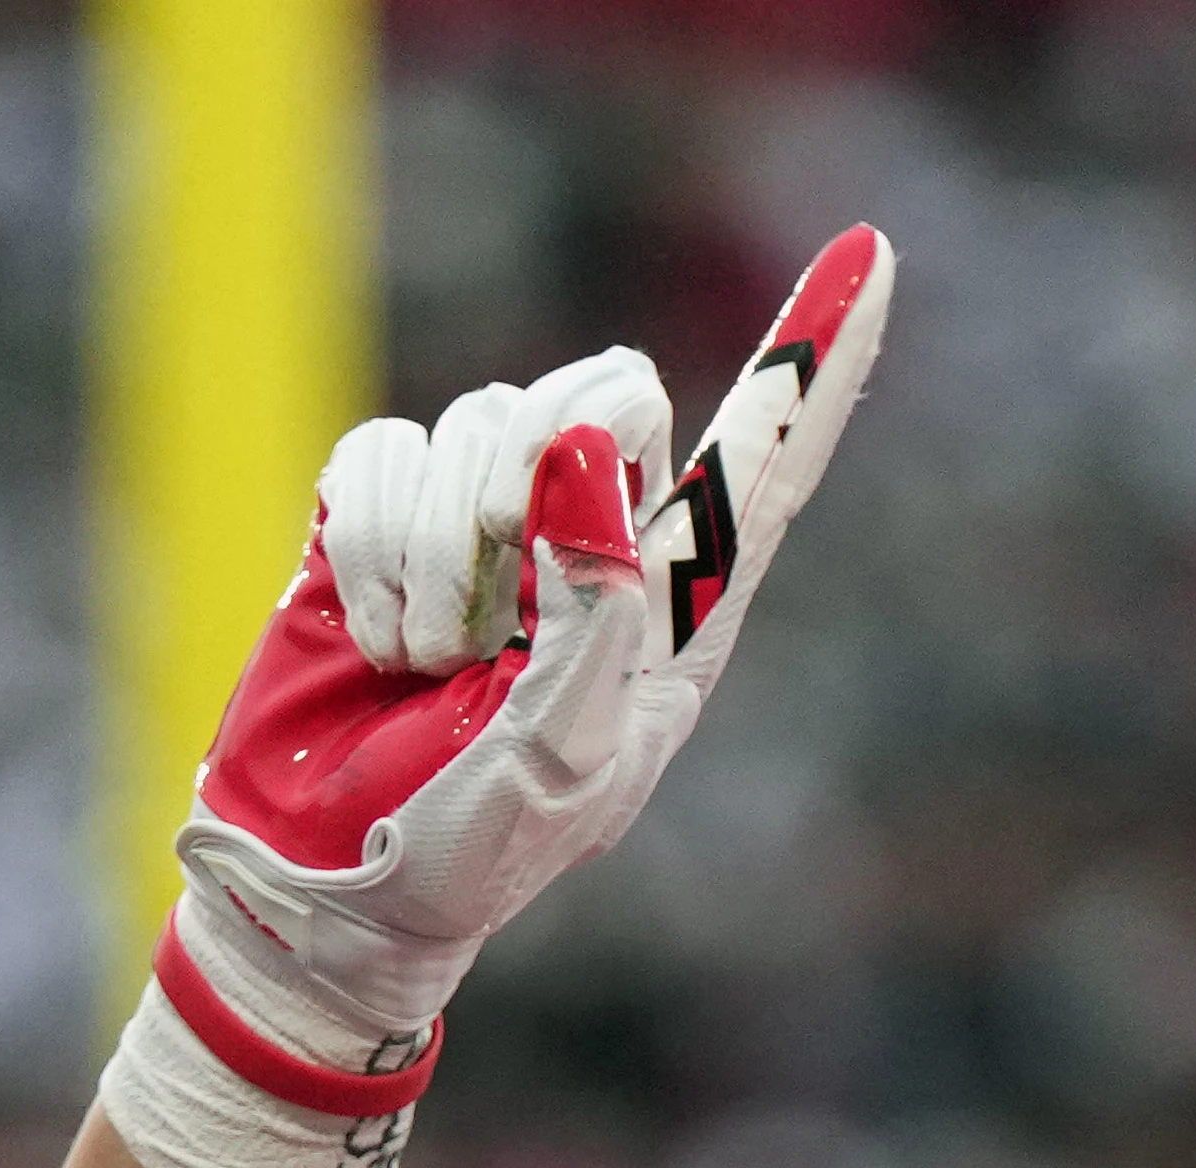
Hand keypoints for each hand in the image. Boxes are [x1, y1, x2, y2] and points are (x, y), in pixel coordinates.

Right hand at [109, 226, 895, 1167]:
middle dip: (532, 483)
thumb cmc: (463, 849)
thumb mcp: (552, 760)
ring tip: (428, 665)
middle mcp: (596, 545)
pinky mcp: (385, 511)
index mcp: (675, 615)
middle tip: (487, 617)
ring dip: (437, 560)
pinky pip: (382, 452)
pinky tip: (376, 636)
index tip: (871, 255)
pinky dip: (370, 550)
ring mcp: (489, 519)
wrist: (324, 884)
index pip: (763, 470)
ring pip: (480, 422)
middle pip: (607, 394)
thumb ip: (590, 611)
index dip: (814, 364)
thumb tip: (579, 449)